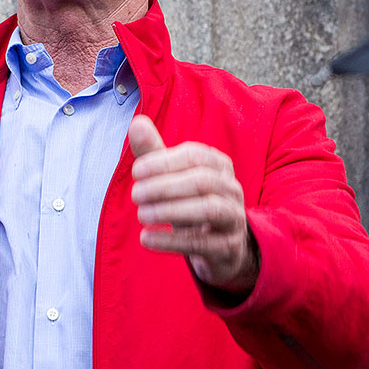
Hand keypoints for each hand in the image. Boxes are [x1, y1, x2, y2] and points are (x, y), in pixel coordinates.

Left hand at [128, 115, 258, 295]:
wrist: (221, 246)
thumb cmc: (191, 203)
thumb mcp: (172, 178)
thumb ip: (154, 153)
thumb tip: (136, 122)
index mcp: (218, 165)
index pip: (194, 155)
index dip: (163, 162)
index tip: (136, 172)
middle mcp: (231, 188)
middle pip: (201, 181)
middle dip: (164, 186)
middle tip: (135, 195)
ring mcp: (234, 218)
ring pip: (209, 209)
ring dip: (170, 211)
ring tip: (141, 215)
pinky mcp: (228, 246)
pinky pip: (202, 242)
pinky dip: (172, 240)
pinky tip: (147, 238)